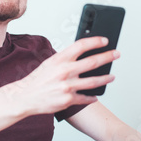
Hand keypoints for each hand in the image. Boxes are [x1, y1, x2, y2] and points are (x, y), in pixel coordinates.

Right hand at [4, 36, 119, 114]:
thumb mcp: (50, 63)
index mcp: (59, 59)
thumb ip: (66, 59)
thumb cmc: (38, 80)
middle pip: (92, 62)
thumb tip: (84, 54)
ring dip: (105, 78)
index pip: (81, 45)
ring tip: (112, 76)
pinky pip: (85, 98)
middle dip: (107, 57)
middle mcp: (64, 71)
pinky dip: (92, 97)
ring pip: (93, 81)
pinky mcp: (67, 100)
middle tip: (116, 54)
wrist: (24, 97)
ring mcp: (67, 86)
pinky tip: (96, 95)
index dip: (95, 41)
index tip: (105, 40)